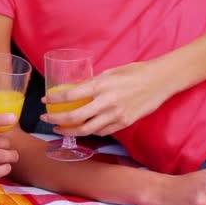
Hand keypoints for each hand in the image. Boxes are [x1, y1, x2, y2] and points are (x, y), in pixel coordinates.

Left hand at [41, 61, 171, 136]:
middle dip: (56, 120)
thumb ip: (93, 83)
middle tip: (46, 118)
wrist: (160, 81)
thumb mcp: (109, 73)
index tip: (45, 100)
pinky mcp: (124, 123)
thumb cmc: (134, 72)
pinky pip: (101, 132)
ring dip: (69, 130)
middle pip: (74, 117)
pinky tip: (80, 129)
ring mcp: (116, 115)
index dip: (54, 99)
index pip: (70, 96)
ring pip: (86, 130)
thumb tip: (76, 89)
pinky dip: (88, 132)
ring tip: (58, 128)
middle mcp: (106, 103)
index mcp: (100, 86)